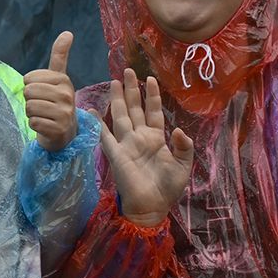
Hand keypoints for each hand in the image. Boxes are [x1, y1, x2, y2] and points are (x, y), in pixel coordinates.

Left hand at [25, 32, 77, 151]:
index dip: (29, 86)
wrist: (65, 132)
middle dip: (30, 100)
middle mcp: (67, 95)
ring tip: (43, 115)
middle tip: (42, 105)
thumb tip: (67, 32)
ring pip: (29, 107)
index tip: (42, 92)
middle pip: (28, 92)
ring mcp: (64, 113)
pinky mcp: (59, 129)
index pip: (29, 78)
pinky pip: (33, 123)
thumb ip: (60, 56)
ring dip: (31, 113)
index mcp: (64, 80)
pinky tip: (44, 126)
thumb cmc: (57, 103)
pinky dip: (34, 125)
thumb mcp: (58, 78)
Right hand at [102, 69, 192, 227]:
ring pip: (121, 116)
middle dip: (132, 90)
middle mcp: (140, 138)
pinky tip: (93, 111)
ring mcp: (127, 145)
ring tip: (114, 82)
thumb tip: (177, 129)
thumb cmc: (168, 188)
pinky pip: (105, 136)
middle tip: (127, 71)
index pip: (154, 112)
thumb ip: (183, 147)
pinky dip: (98, 124)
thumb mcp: (183, 166)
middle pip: (135, 108)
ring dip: (118, 99)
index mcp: (157, 139)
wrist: (151, 207)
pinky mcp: (116, 154)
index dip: (152, 96)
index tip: (150, 79)